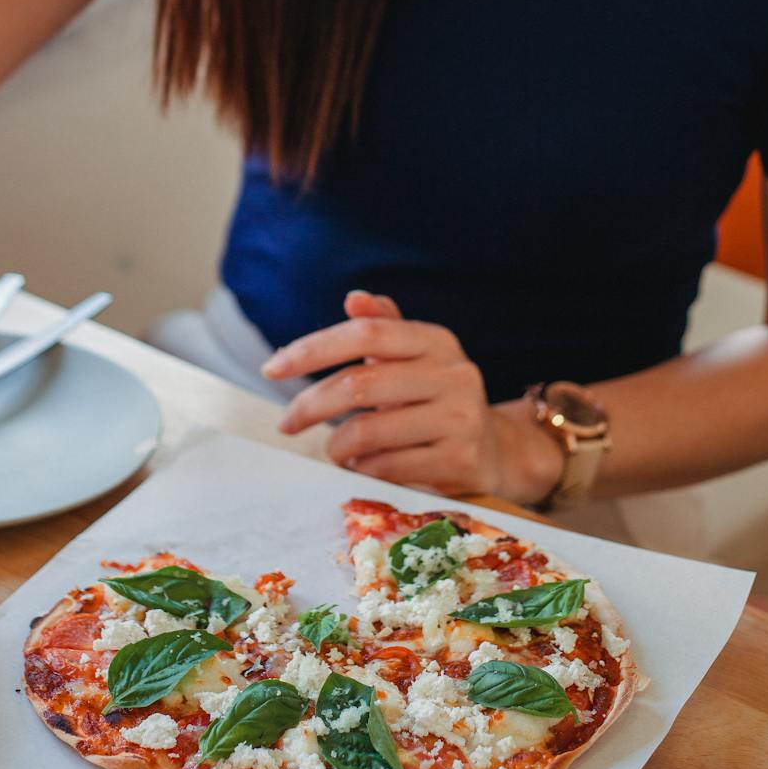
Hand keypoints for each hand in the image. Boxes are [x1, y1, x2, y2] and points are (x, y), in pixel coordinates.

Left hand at [264, 290, 505, 495]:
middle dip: (311, 405)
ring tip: (335, 450)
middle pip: (359, 384)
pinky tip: (365, 466)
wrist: (496, 451)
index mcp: (436, 340)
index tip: (272, 367)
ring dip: (338, 446)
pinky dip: (364, 469)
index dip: (313, 348)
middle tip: (287, 423)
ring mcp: (460, 418)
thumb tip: (354, 299)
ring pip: (369, 431)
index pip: (364, 334)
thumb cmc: (435, 398)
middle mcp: (453, 374)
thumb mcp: (415, 357)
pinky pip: (388, 467)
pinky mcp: (460, 460)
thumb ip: (383, 327)